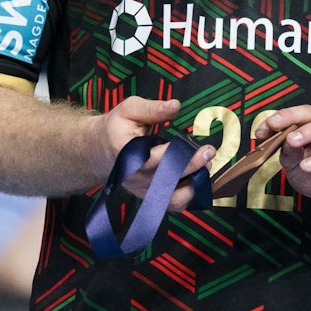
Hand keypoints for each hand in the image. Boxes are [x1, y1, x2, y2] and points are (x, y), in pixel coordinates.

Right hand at [97, 96, 215, 210]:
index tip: (200, 146)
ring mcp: (143, 190)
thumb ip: (152, 109)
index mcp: (127, 154)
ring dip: (194, 184)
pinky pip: (173, 204)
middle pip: (167, 178)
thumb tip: (176, 105)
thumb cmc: (117, 127)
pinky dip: (190, 195)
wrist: (100, 151)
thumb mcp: (129, 110)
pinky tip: (199, 179)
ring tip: (206, 167)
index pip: (154, 159)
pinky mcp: (150, 197)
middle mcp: (134, 177)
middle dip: (192, 166)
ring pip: (173, 197)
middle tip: (209, 152)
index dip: (179, 155)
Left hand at [259, 104, 310, 218]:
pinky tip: (306, 165)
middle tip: (274, 124)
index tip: (260, 131)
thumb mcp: (294, 164)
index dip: (277, 119)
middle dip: (291, 116)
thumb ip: (287, 151)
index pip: (295, 114)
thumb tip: (279, 139)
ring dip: (310, 130)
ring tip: (292, 141)